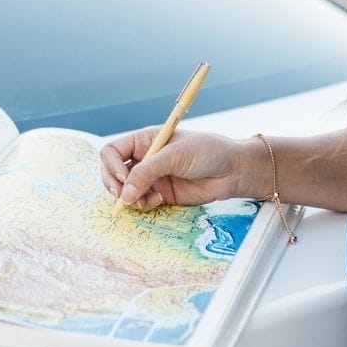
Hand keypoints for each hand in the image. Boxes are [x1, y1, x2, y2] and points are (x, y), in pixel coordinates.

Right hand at [100, 128, 251, 209]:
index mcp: (145, 141)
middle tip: (125, 197)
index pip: (112, 152)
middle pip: (113, 173)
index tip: (124, 178)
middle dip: (115, 186)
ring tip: (147, 200)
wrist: (234, 170)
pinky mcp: (162, 195)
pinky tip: (159, 201)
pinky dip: (143, 205)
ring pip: (125, 192)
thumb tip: (125, 195)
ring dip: (131, 199)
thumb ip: (147, 173)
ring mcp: (153, 178)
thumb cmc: (208, 152)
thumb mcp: (175, 156)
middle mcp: (145, 159)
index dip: (112, 166)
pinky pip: (141, 203)